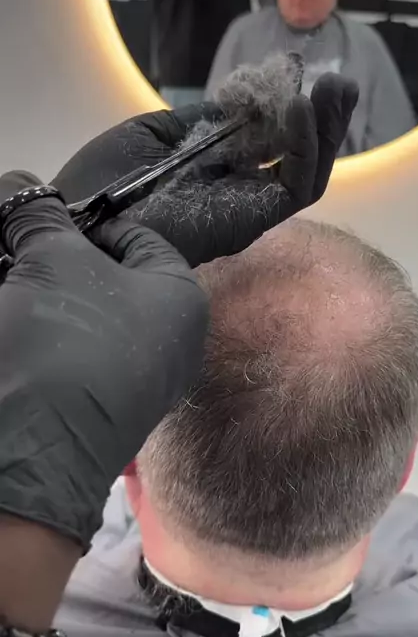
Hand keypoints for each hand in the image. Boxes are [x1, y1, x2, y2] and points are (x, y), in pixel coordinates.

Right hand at [0, 173, 208, 549]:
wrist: (32, 451)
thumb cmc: (62, 338)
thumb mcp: (51, 261)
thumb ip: (41, 219)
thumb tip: (22, 186)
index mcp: (181, 298)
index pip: (138, 237)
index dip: (88, 223)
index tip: (46, 222)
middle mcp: (171, 342)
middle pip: (111, 278)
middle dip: (61, 259)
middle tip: (22, 249)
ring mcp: (138, 381)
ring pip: (90, 316)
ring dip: (48, 294)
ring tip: (15, 281)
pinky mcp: (102, 408)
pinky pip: (77, 353)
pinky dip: (48, 333)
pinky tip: (20, 323)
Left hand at [53, 77, 357, 267]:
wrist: (84, 213)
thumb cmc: (110, 177)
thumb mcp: (161, 131)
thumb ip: (210, 117)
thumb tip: (251, 93)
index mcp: (217, 173)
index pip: (269, 141)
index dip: (288, 107)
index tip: (297, 70)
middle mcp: (239, 194)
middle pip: (297, 158)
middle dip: (323, 119)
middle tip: (339, 82)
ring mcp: (248, 209)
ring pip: (307, 173)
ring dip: (327, 130)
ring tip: (336, 89)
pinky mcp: (252, 220)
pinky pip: (296, 186)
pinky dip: (306, 146)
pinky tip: (301, 106)